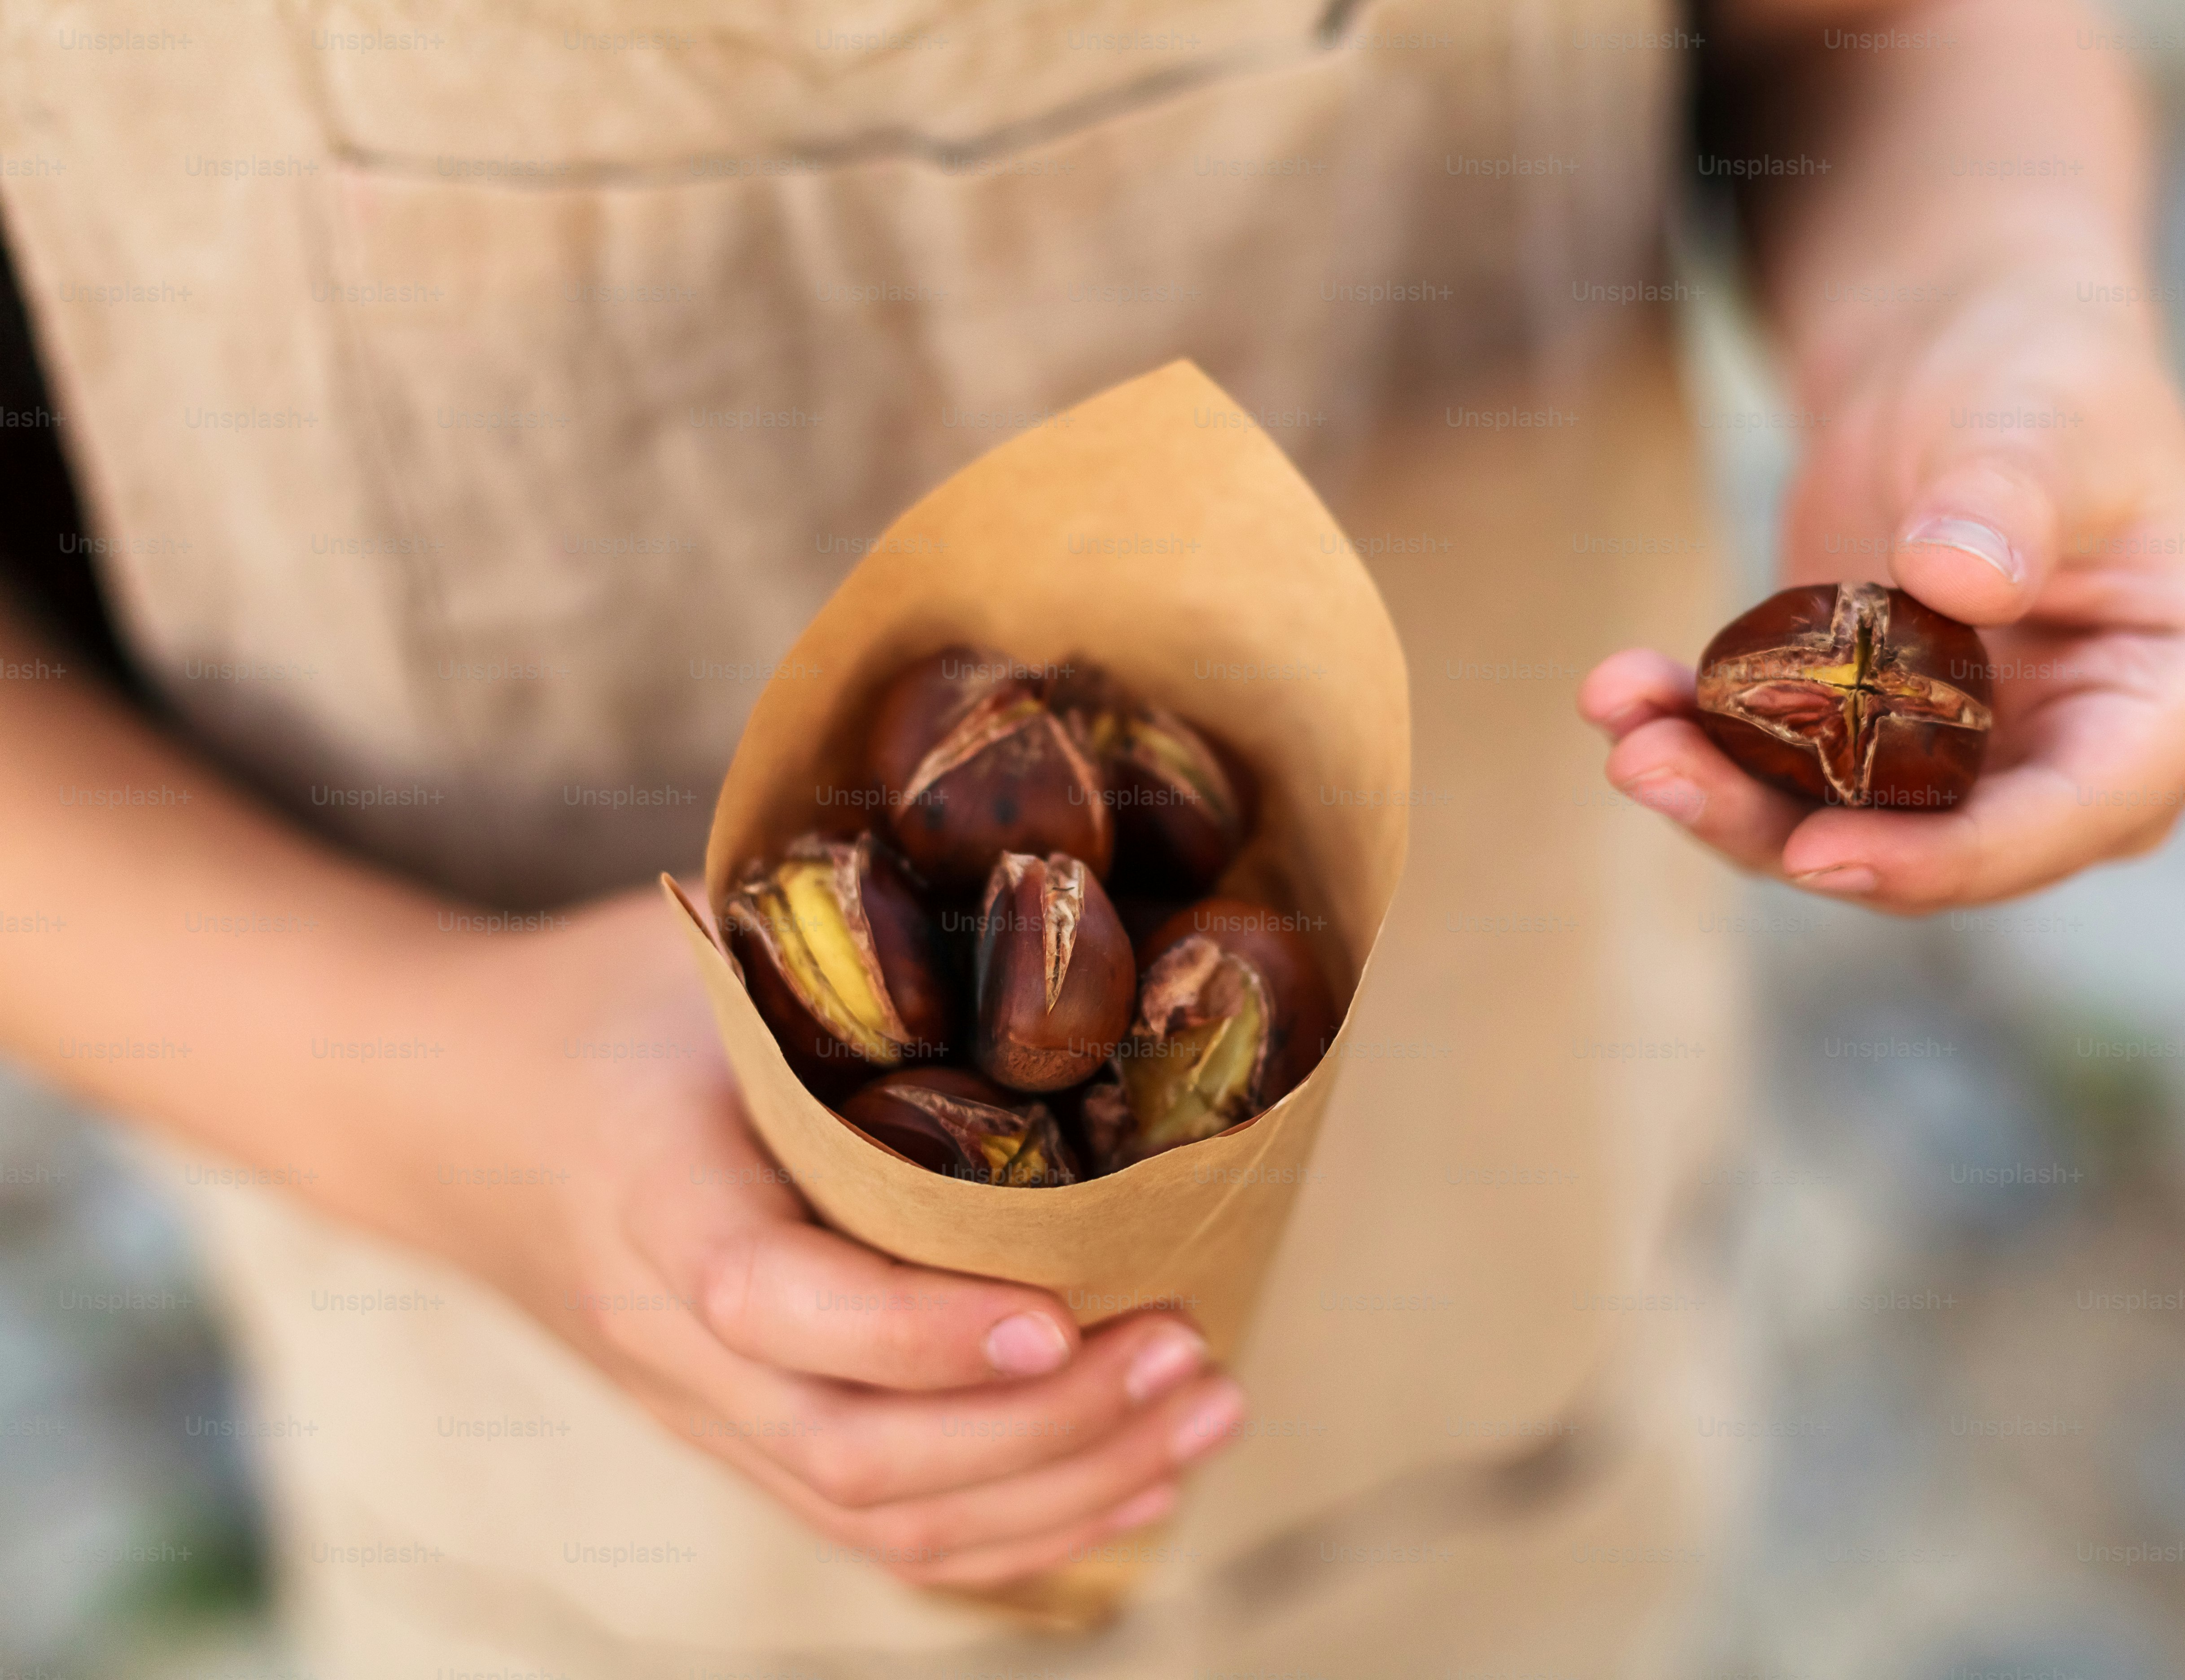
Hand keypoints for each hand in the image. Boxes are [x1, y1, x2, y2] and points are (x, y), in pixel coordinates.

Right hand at [413, 889, 1244, 1588]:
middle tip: (1192, 1352)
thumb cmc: (608, 1008)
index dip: (918, 1332)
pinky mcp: (742, 1437)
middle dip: (1048, 1429)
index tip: (1061, 1312)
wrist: (453, 1113)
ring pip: (881, 1517)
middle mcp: (670, 1337)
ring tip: (1208, 1413)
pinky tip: (1136, 1482)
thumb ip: (839, 955)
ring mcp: (703, 1408)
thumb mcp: (702, 948)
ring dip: (1064, 1489)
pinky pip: (879, 1526)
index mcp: (651, 1194)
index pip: (773, 1303)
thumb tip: (1042, 917)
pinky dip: (1019, 1528)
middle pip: (854, 1452)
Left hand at [1581, 275, 2184, 910]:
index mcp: (2182, 702)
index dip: (1943, 858)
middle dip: (1782, 829)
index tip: (1816, 853)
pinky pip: (1788, 774)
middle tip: (1649, 770)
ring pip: (1843, 828)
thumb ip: (2012, 497)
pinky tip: (1619, 686)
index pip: (2069, 818)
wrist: (1964, 348)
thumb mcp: (2038, 417)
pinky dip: (1702, 740)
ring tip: (1618, 722)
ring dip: (1719, 792)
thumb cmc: (2039, 373)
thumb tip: (1961, 582)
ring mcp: (1977, 764)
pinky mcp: (1880, 744)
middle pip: (1934, 850)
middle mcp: (2084, 762)